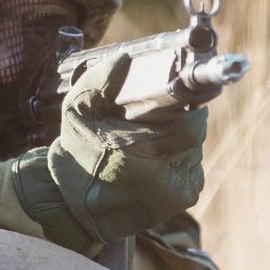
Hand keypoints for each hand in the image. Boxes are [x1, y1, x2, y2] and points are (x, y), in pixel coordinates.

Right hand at [39, 52, 206, 245]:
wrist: (74, 210)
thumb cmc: (76, 159)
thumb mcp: (76, 115)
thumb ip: (97, 83)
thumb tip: (124, 59)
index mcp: (138, 150)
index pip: (192, 124)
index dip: (189, 108)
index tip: (180, 100)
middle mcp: (161, 175)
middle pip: (195, 135)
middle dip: (182, 123)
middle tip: (158, 121)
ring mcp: (173, 192)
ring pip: (194, 151)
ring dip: (180, 143)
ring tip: (151, 144)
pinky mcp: (179, 201)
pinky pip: (192, 170)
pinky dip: (180, 162)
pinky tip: (155, 163)